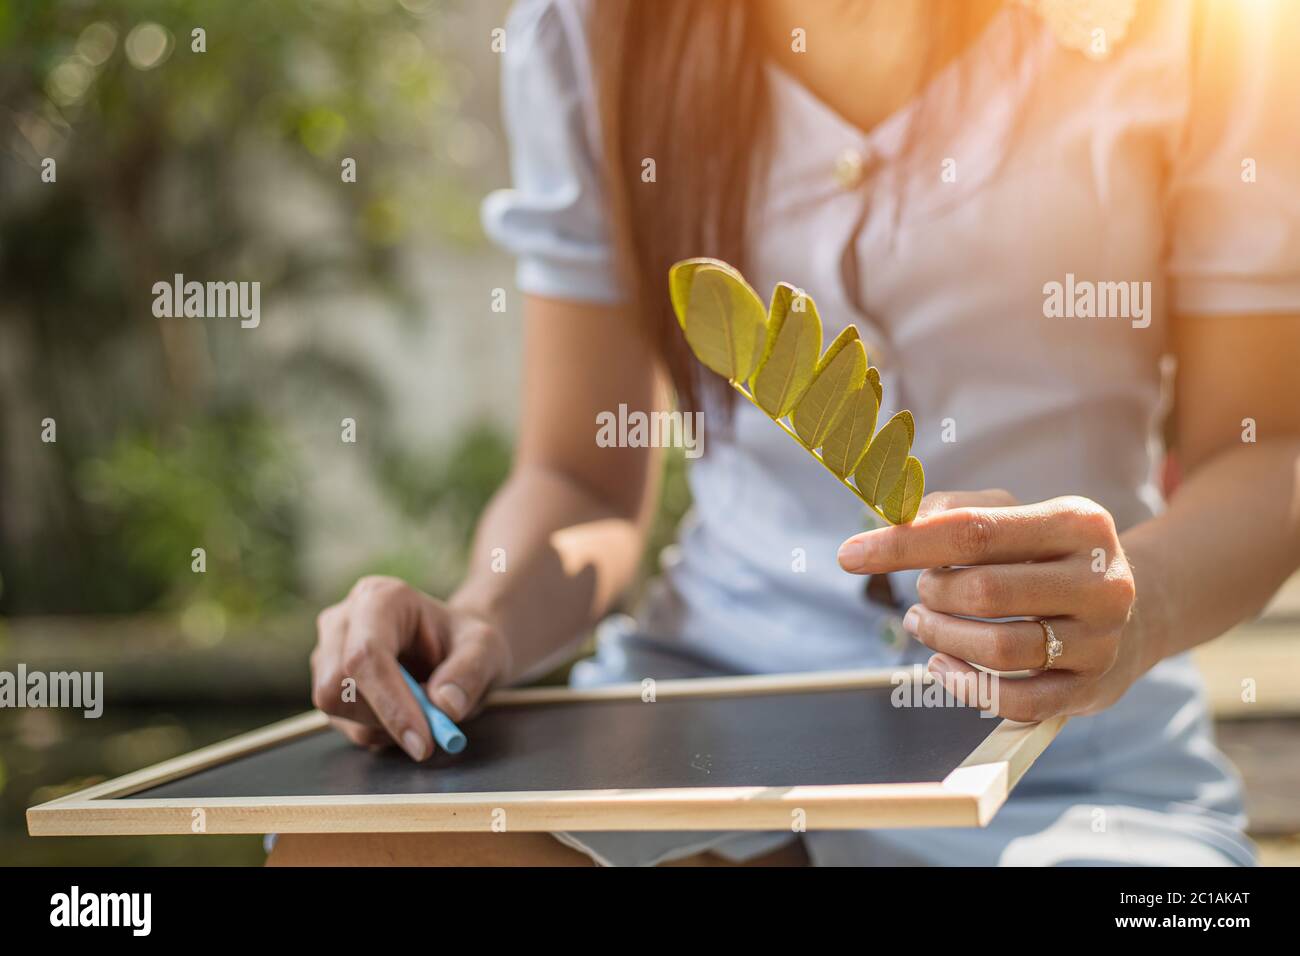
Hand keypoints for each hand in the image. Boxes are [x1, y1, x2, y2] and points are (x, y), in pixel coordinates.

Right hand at [310, 575, 511, 759]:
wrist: (453, 648)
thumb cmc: (466, 642)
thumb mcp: (486, 650)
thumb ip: (470, 673)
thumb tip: (445, 707)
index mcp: (380, 599)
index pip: (366, 654)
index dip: (390, 703)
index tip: (422, 741)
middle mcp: (343, 621)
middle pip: (337, 685)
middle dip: (383, 718)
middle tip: (431, 730)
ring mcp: (329, 652)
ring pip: (336, 709)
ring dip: (384, 726)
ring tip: (424, 709)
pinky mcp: (328, 683)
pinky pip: (342, 723)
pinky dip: (378, 730)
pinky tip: (405, 713)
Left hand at [837, 490, 1141, 722]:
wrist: (1133, 608)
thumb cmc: (1046, 556)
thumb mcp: (1014, 515)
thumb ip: (952, 510)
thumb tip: (893, 518)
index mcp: (1078, 522)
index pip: (973, 532)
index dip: (903, 545)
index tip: (850, 555)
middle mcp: (1100, 580)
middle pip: (983, 592)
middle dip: (932, 593)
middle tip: (920, 594)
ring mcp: (1100, 639)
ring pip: (998, 648)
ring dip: (942, 637)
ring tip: (922, 624)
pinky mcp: (1091, 688)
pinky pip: (1016, 700)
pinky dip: (966, 685)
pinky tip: (943, 664)